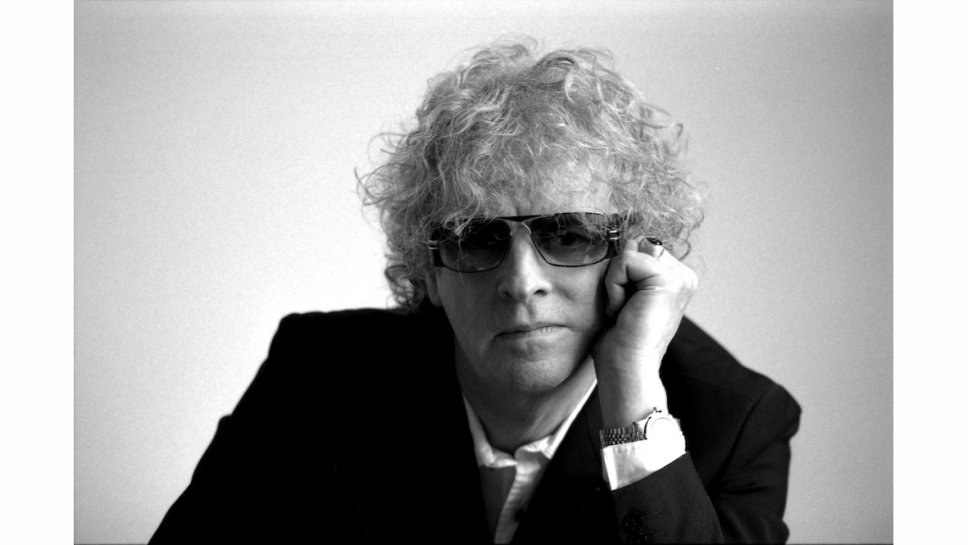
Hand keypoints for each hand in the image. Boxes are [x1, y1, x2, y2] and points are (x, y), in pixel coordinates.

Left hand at [592, 238, 697, 427]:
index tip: (623, 308)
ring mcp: (680, 276)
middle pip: (631, 245)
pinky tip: (623, 311)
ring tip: (624, 311)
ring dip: (614, 282)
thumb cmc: (618, 342)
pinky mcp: (668, 280)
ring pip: (627, 252)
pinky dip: (614, 286)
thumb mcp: (622, 295)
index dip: (617, 275)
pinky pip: (625, 261)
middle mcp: (683, 275)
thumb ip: (627, 269)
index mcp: (674, 278)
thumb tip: (623, 238)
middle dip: (616, 276)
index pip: (634, 248)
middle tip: (623, 310)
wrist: (627, 371)